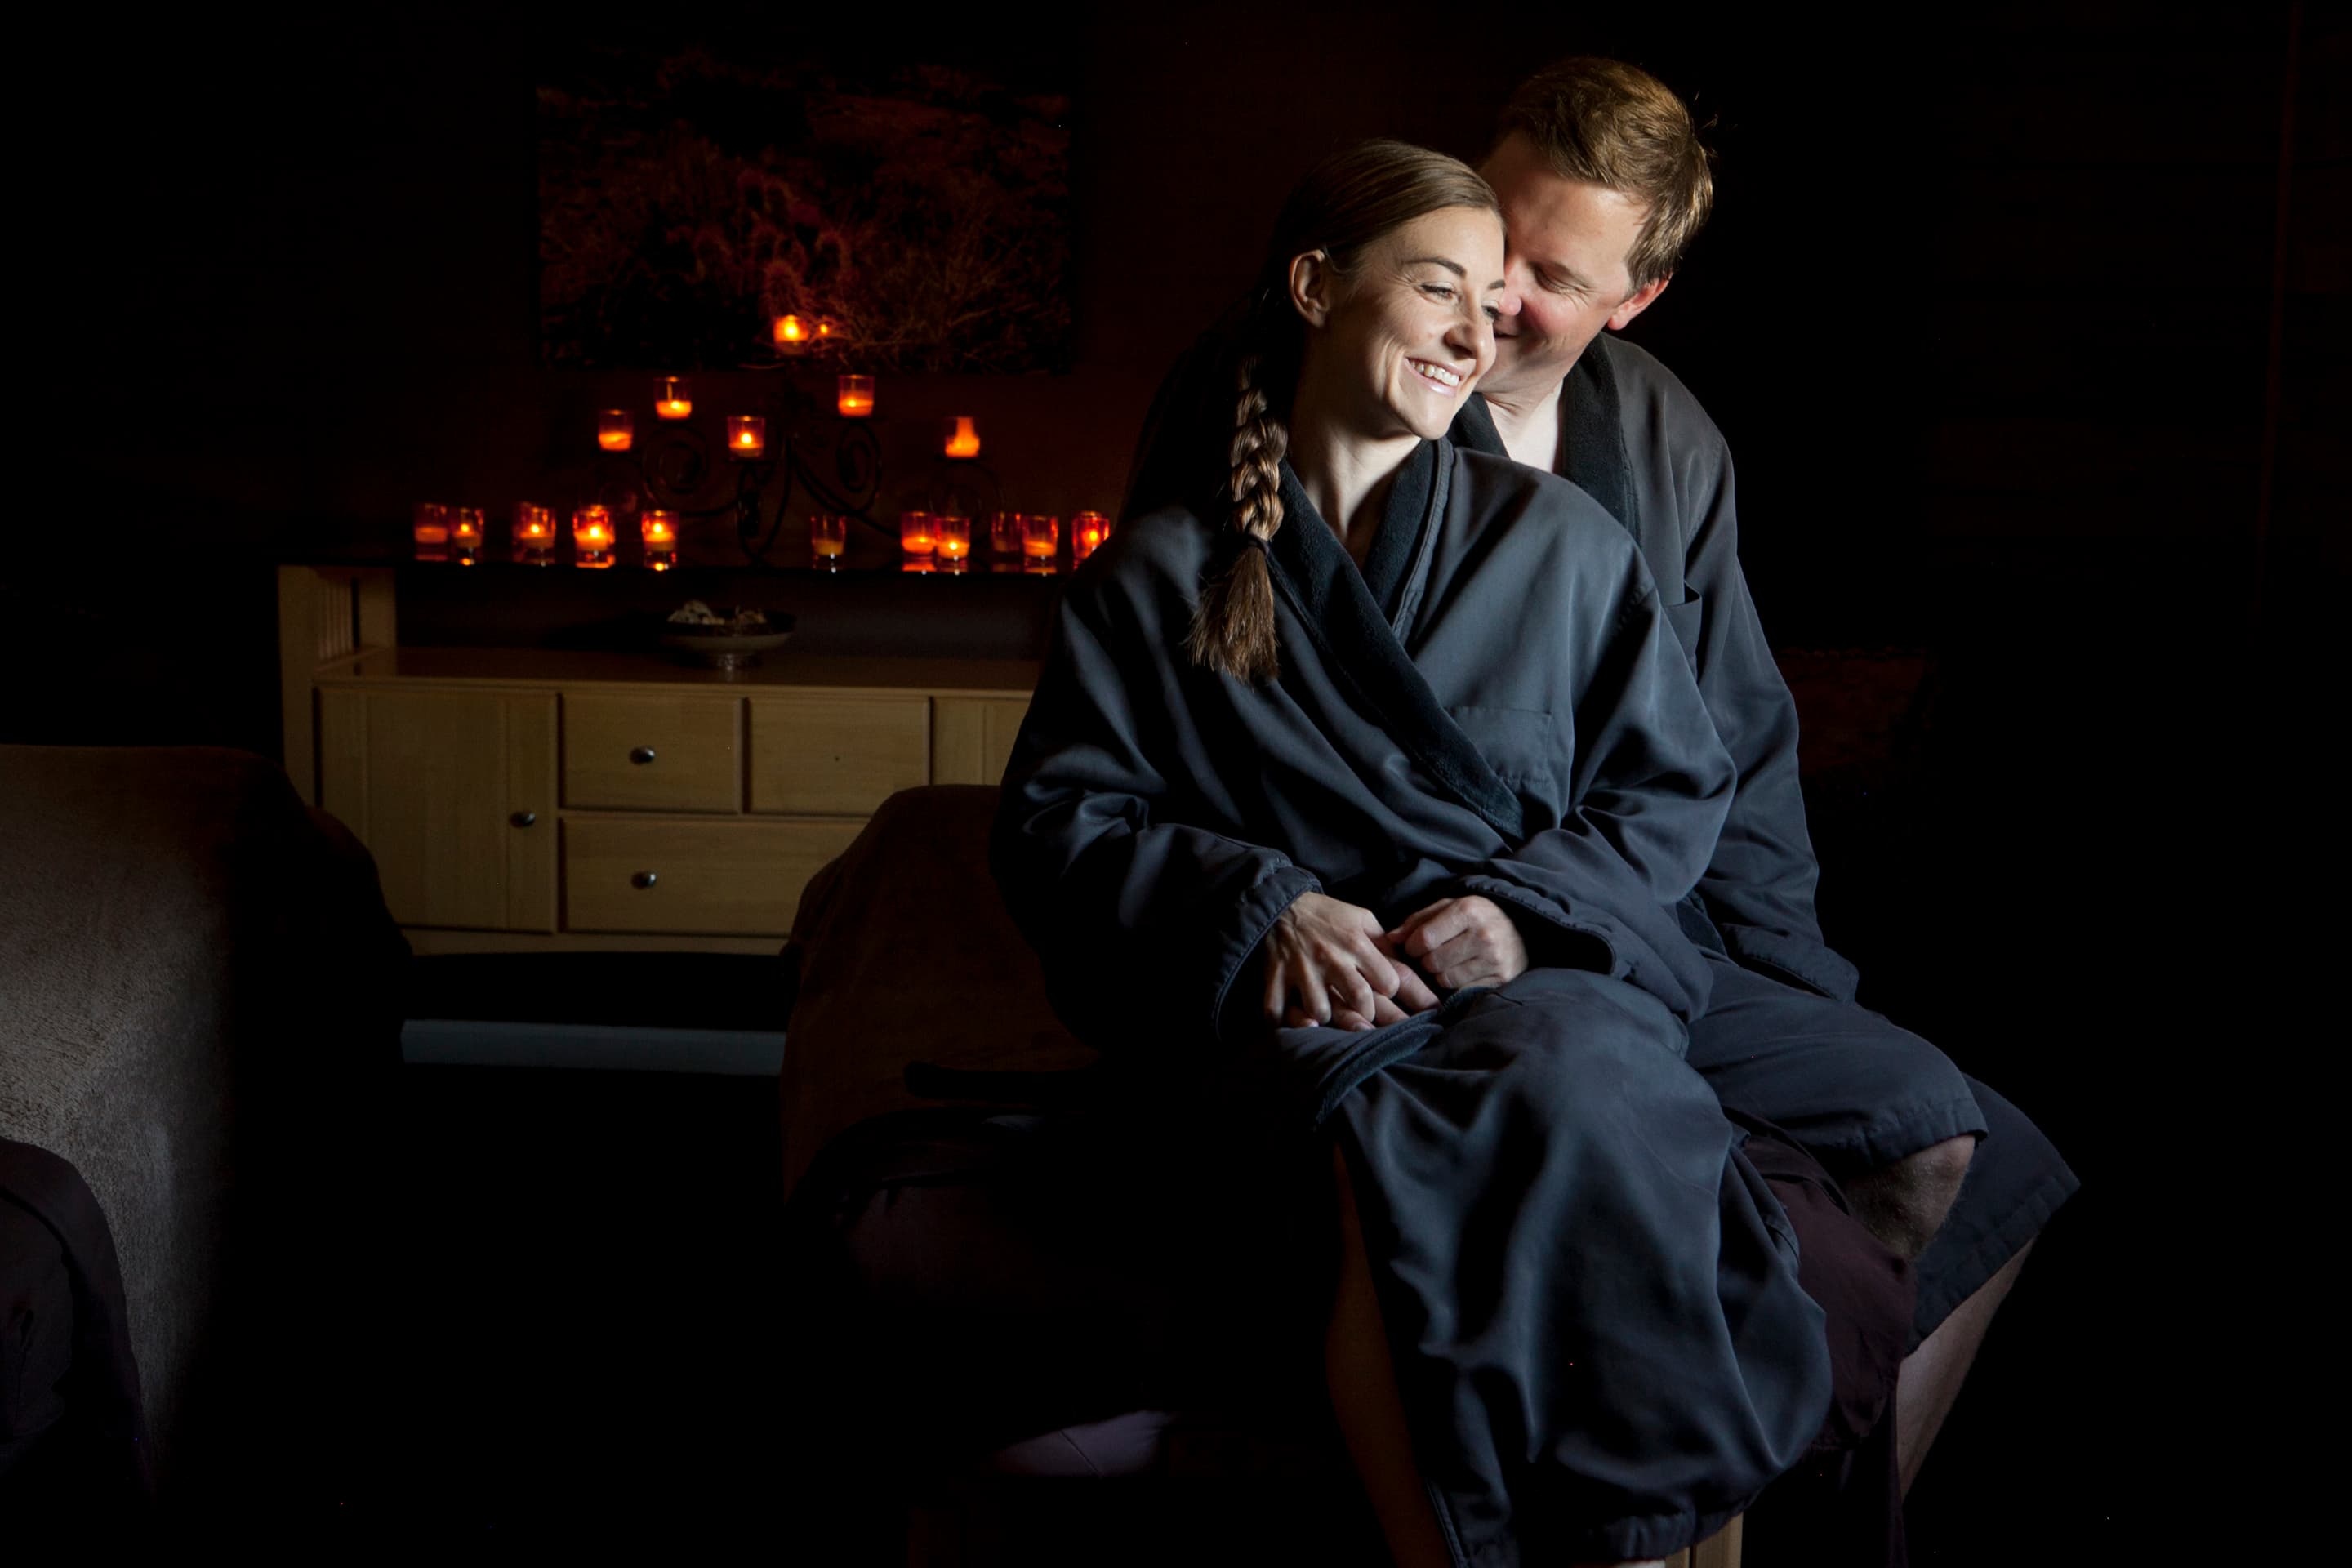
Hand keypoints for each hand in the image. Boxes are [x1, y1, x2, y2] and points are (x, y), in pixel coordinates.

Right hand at [1265, 892, 1442, 1030]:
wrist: (1282, 904)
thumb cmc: (1327, 915)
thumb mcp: (1361, 918)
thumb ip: (1383, 942)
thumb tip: (1407, 964)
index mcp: (1356, 943)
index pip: (1388, 982)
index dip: (1388, 989)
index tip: (1382, 989)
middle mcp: (1331, 958)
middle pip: (1360, 1000)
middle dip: (1366, 1012)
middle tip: (1360, 1009)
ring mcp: (1302, 969)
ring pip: (1321, 1011)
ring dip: (1326, 1016)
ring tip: (1326, 1011)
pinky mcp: (1276, 976)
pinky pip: (1278, 1010)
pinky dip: (1284, 1021)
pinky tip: (1293, 1019)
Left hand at [1388, 895, 1528, 992]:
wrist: (1523, 930)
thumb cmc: (1477, 917)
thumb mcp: (1450, 907)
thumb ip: (1418, 920)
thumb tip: (1390, 939)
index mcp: (1468, 911)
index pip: (1424, 938)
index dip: (1412, 946)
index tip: (1415, 946)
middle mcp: (1483, 935)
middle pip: (1432, 961)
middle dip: (1426, 961)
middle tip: (1433, 955)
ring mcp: (1494, 960)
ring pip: (1445, 978)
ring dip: (1440, 974)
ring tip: (1450, 962)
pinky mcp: (1500, 979)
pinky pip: (1461, 990)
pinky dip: (1456, 984)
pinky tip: (1463, 972)